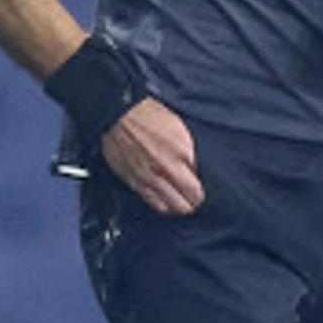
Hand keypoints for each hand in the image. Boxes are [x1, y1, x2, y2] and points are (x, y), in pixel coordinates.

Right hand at [102, 97, 201, 215]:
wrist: (119, 114)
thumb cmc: (147, 115)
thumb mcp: (178, 127)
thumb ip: (189, 150)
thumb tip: (196, 167)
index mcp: (182, 151)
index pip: (201, 184)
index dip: (203, 188)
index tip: (201, 186)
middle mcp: (168, 167)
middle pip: (193, 200)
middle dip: (196, 200)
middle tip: (195, 196)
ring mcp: (151, 178)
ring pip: (176, 207)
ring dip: (181, 206)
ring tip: (181, 200)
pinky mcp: (136, 182)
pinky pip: (156, 205)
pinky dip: (164, 206)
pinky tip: (166, 200)